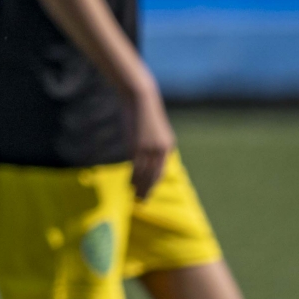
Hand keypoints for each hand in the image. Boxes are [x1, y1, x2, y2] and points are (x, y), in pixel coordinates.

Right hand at [128, 81, 174, 199]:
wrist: (140, 97)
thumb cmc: (142, 110)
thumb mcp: (150, 128)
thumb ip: (150, 141)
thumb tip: (141, 151)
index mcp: (168, 145)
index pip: (161, 170)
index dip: (153, 183)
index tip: (147, 192)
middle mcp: (162, 149)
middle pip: (155, 175)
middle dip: (149, 190)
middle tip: (142, 201)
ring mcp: (151, 148)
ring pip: (146, 174)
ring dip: (141, 187)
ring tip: (136, 197)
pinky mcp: (139, 146)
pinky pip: (137, 167)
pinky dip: (134, 178)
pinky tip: (130, 184)